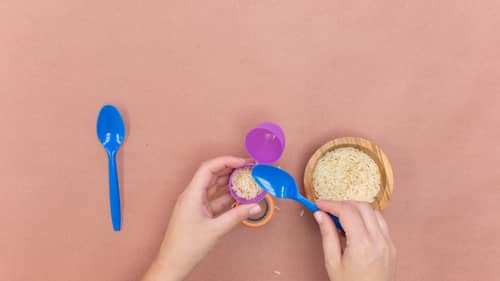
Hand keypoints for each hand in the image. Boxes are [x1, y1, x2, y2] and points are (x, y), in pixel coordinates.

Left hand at [142, 156, 261, 280]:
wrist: (173, 263)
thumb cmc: (187, 247)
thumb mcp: (216, 230)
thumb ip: (237, 215)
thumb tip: (254, 206)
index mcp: (192, 194)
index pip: (209, 168)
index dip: (226, 161)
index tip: (243, 162)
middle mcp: (192, 195)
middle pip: (213, 174)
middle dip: (231, 169)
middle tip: (249, 168)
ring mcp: (196, 203)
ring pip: (215, 187)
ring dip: (231, 183)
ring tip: (248, 180)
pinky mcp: (200, 212)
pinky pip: (216, 199)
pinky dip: (228, 197)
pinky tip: (240, 196)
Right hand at [314, 201, 395, 280]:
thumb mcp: (333, 262)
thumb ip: (327, 235)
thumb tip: (320, 215)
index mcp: (362, 244)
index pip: (347, 211)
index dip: (331, 204)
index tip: (319, 204)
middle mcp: (379, 240)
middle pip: (362, 206)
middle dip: (344, 203)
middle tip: (329, 209)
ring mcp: (388, 243)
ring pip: (374, 212)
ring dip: (357, 209)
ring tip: (342, 218)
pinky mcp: (392, 247)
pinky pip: (381, 223)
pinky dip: (368, 218)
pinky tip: (356, 226)